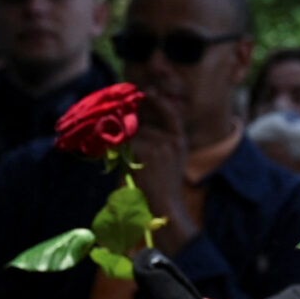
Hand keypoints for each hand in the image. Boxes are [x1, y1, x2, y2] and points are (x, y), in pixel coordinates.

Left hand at [130, 97, 199, 245]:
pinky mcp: (145, 151)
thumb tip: (135, 126)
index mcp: (180, 141)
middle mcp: (172, 139)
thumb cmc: (162, 188)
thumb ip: (158, 143)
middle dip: (130, 125)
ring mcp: (159, 144)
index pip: (170, 113)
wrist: (164, 206)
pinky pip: (126, 144)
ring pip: (132, 135)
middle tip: (120, 122)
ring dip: (122, 143)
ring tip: (123, 158)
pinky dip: (119, 151)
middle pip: (144, 124)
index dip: (158, 101)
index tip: (148, 92)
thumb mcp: (169, 161)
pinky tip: (121, 161)